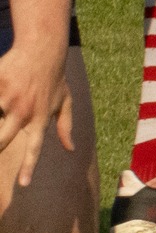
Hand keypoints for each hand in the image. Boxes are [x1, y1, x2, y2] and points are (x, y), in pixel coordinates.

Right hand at [0, 44, 73, 186]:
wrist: (43, 48)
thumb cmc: (53, 77)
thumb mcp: (64, 100)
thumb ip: (65, 126)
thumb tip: (71, 148)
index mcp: (40, 118)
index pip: (35, 147)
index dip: (29, 166)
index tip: (23, 184)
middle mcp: (24, 111)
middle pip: (2, 139)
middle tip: (1, 144)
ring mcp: (8, 97)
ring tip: (9, 108)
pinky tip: (2, 93)